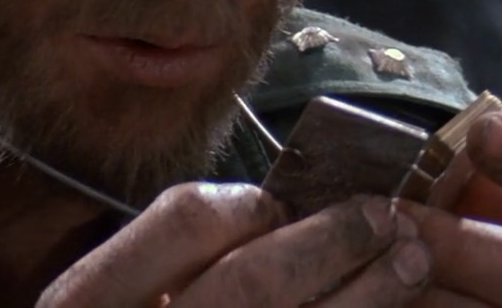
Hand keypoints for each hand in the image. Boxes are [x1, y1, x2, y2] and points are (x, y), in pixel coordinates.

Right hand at [39, 184, 432, 306]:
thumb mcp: (117, 302)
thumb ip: (170, 267)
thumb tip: (280, 218)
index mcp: (90, 302)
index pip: (187, 219)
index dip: (252, 204)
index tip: (289, 204)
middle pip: (255, 275)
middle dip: (335, 238)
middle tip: (386, 218)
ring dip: (373, 292)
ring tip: (411, 263)